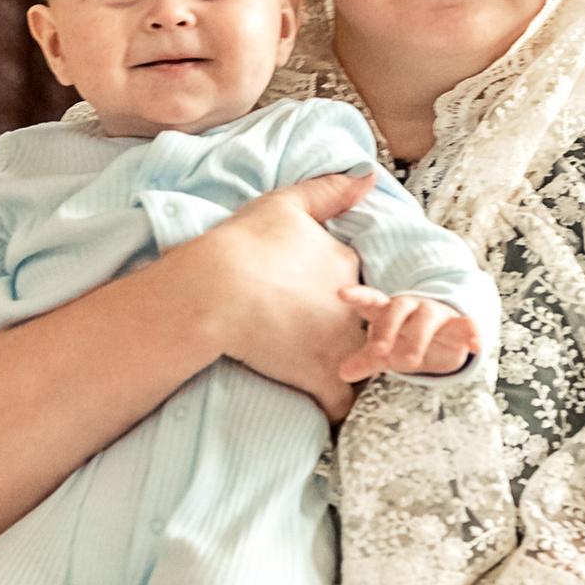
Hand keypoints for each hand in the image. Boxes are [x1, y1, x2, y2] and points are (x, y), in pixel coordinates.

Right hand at [185, 168, 376, 422]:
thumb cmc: (242, 245)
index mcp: (345, 264)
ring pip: (362, 365)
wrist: (215, 289)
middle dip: (355, 339)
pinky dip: (331, 407)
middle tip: (318, 344)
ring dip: (348, 371)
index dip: (342, 302)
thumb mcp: (284, 204)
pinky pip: (341, 403)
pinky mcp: (325, 377)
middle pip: (367, 327)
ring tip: (323, 375)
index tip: (314, 308)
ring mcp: (343, 343)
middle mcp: (354, 305)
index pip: (361, 288)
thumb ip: (329, 191)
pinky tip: (318, 406)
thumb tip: (369, 177)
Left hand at [336, 291, 479, 382]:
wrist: (443, 334)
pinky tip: (476, 345)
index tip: (341, 293)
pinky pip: (466, 325)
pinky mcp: (458, 324)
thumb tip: (342, 374)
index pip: (371, 300)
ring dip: (418, 337)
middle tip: (379, 353)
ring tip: (410, 363)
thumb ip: (365, 360)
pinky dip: (472, 333)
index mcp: (388, 310)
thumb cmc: (405, 338)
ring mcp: (436, 313)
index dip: (357, 296)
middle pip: (398, 308)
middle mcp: (411, 307)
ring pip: (428, 316)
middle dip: (388, 330)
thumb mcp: (385, 351)